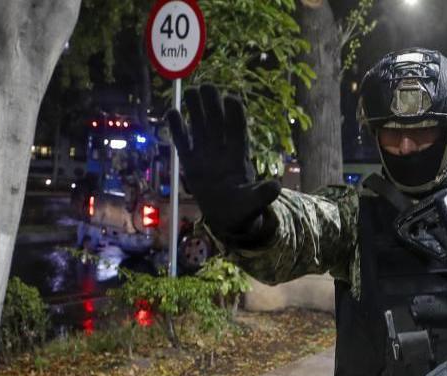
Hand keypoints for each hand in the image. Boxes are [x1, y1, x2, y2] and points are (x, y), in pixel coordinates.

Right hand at [166, 84, 279, 239]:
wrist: (228, 217)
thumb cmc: (244, 207)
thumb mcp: (255, 202)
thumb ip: (263, 193)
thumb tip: (275, 187)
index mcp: (239, 155)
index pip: (238, 130)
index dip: (235, 115)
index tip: (230, 99)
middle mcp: (222, 150)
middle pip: (218, 122)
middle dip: (213, 104)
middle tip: (207, 86)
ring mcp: (206, 154)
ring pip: (200, 126)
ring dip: (196, 110)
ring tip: (190, 91)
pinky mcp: (191, 163)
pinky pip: (183, 143)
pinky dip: (177, 129)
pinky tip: (171, 112)